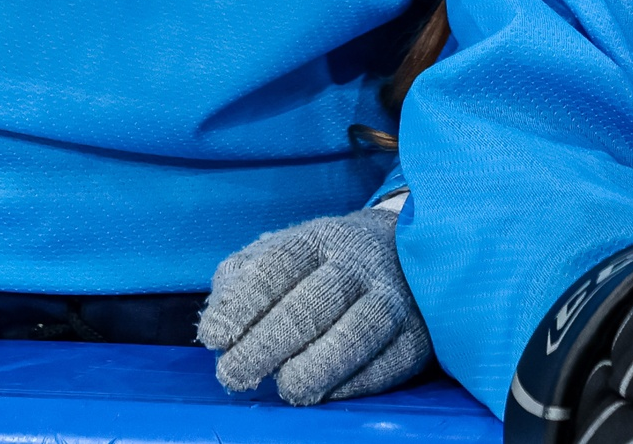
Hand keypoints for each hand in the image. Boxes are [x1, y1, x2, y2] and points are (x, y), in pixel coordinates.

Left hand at [200, 205, 432, 404]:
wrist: (405, 252)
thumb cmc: (323, 264)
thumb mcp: (280, 253)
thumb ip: (241, 280)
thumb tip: (216, 324)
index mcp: (318, 238)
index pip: (278, 265)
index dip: (243, 302)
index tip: (214, 337)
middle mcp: (359, 262)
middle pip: (314, 302)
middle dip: (269, 343)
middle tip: (235, 374)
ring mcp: (393, 297)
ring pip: (359, 330)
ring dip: (318, 364)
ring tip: (286, 388)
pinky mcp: (419, 332)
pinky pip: (392, 361)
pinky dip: (358, 382)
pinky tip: (327, 393)